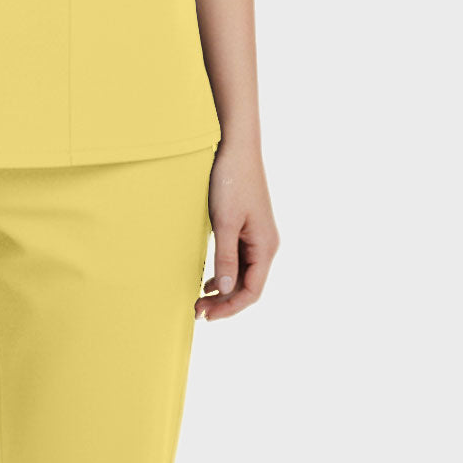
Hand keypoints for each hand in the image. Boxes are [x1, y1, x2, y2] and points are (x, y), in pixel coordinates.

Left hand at [195, 138, 279, 320]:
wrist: (236, 147)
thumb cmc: (230, 181)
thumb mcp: (224, 222)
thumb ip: (225, 257)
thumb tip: (225, 291)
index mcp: (265, 246)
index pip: (252, 291)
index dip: (230, 308)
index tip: (207, 315)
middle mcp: (266, 244)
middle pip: (248, 286)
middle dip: (224, 302)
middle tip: (197, 311)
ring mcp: (257, 236)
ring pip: (243, 273)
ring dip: (224, 289)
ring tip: (200, 300)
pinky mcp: (247, 226)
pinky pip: (239, 259)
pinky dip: (225, 273)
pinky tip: (209, 279)